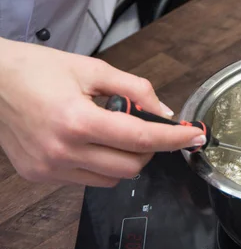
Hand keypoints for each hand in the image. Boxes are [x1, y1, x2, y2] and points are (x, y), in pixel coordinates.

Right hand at [0, 37, 205, 186]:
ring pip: (113, 179)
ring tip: (112, 133)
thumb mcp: (91, 68)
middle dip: (149, 149)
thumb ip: (134, 89)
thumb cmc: (37, 69)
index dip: (174, 139)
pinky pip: (89, 180)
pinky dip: (102, 165)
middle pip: (132, 167)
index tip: (194, 137)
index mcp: (77, 120)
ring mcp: (50, 169)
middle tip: (144, 128)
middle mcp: (63, 151)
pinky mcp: (40, 177)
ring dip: (126, 159)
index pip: (141, 139)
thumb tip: (164, 112)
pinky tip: (90, 143)